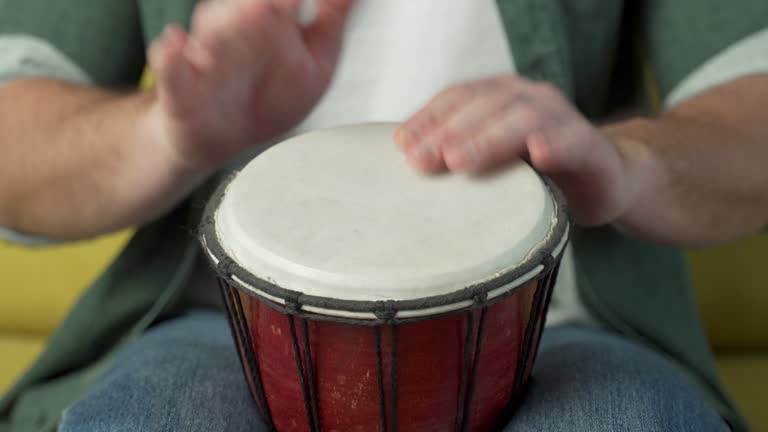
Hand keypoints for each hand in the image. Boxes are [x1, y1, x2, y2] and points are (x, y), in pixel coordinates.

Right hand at [146, 0, 353, 169]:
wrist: (222, 138)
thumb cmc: (269, 96)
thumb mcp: (315, 60)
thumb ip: (331, 20)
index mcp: (269, 18)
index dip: (285, 1)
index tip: (294, 3)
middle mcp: (235, 29)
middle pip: (247, 5)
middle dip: (261, 5)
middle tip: (280, 5)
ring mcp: (207, 56)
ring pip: (213, 28)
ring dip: (230, 20)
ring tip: (257, 10)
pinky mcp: (182, 88)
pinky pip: (172, 68)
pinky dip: (171, 57)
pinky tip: (178, 44)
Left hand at [395, 75, 648, 226]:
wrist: (606, 178)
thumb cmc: (539, 171)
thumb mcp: (495, 159)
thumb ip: (462, 153)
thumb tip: (410, 160)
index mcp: (503, 97)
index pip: (459, 98)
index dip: (429, 117)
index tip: (401, 143)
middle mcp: (532, 99)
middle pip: (485, 106)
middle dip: (449, 132)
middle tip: (422, 160)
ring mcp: (563, 120)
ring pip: (523, 119)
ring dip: (488, 139)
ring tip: (459, 160)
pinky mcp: (591, 148)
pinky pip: (574, 143)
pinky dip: (556, 146)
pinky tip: (538, 155)